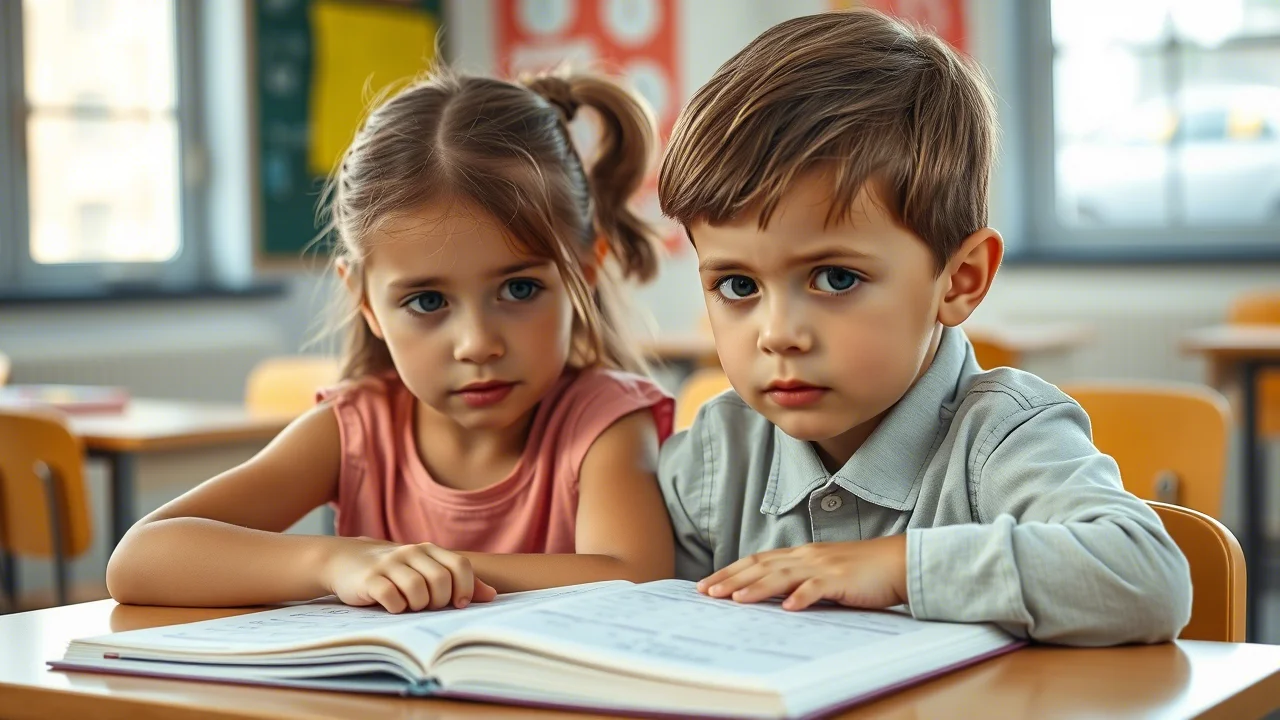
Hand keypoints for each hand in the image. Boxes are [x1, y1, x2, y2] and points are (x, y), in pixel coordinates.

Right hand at [322, 538, 497, 612]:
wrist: (346, 561)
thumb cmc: (394, 572)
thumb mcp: (425, 571)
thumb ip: (458, 581)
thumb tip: (491, 595)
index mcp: (429, 550)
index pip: (460, 565)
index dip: (466, 587)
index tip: (460, 603)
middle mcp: (411, 553)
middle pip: (441, 579)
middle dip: (440, 601)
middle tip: (430, 607)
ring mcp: (389, 564)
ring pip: (417, 589)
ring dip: (418, 605)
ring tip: (410, 607)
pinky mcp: (369, 579)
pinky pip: (391, 596)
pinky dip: (396, 607)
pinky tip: (393, 607)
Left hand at [697, 536, 907, 610]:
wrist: (898, 562)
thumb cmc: (861, 572)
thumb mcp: (824, 574)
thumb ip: (799, 582)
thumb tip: (773, 599)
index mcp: (800, 555)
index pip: (757, 561)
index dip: (730, 571)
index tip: (707, 583)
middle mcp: (807, 557)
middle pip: (761, 566)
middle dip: (731, 578)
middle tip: (706, 591)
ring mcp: (824, 566)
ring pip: (783, 575)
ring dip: (757, 587)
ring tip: (735, 599)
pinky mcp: (842, 579)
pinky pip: (819, 588)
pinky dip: (803, 597)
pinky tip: (788, 608)